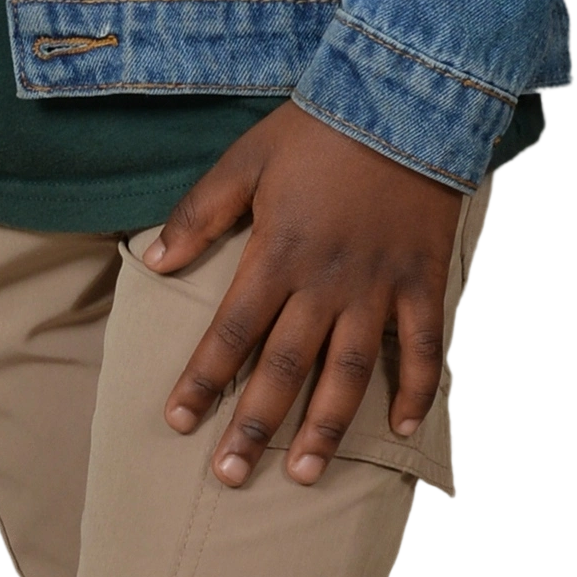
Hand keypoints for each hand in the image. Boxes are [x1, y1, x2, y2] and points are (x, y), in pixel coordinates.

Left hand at [144, 102, 462, 488]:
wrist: (403, 99)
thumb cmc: (317, 129)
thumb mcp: (246, 159)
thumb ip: (199, 214)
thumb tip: (153, 263)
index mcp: (278, 253)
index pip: (231, 333)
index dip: (202, 380)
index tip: (177, 422)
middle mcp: (327, 282)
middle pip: (284, 368)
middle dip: (254, 426)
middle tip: (230, 476)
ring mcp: (379, 287)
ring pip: (350, 373)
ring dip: (326, 428)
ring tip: (301, 473)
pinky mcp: (422, 281)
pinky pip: (422, 348)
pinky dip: (416, 390)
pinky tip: (403, 427)